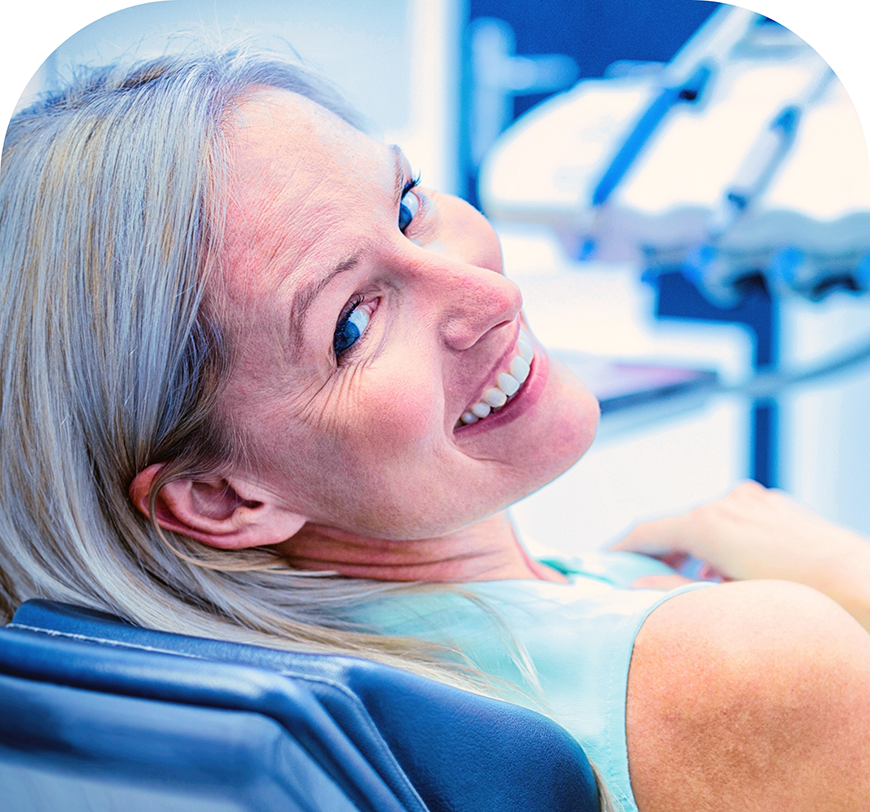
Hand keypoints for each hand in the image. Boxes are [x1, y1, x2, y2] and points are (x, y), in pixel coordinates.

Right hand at [613, 481, 869, 628]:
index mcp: (707, 524)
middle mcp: (726, 502)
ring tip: (696, 587)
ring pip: (706, 523)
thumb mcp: (728, 603)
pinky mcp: (776, 505)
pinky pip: (734, 520)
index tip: (601, 562)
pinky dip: (721, 543)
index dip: (619, 547)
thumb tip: (634, 588)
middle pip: (676, 527)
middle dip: (659, 554)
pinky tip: (733, 574)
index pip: (646, 531)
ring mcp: (754, 500)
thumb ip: (673, 594)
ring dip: (694, 551)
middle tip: (643, 582)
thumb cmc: (803, 598)